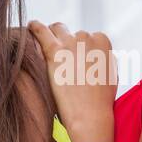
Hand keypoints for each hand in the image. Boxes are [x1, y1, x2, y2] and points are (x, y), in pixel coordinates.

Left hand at [27, 21, 116, 136]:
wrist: (89, 115)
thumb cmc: (100, 100)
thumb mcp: (110, 74)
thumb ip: (103, 58)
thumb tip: (96, 53)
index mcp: (103, 41)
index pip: (89, 37)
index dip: (82, 50)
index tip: (77, 62)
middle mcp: (87, 37)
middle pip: (72, 34)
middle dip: (68, 44)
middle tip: (63, 61)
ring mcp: (70, 42)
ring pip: (57, 29)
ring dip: (53, 36)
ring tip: (46, 46)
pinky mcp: (54, 51)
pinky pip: (40, 31)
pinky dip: (35, 27)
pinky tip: (31, 27)